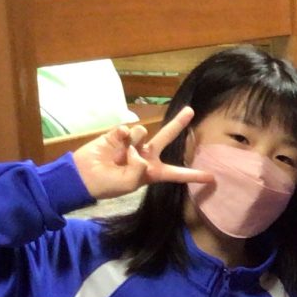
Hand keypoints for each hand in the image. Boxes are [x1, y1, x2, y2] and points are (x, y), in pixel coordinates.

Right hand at [73, 105, 214, 200]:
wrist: (83, 175)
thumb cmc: (108, 184)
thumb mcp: (128, 185)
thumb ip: (139, 170)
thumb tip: (139, 152)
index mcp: (153, 172)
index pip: (177, 174)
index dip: (194, 175)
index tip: (212, 178)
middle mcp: (146, 155)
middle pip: (167, 137)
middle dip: (179, 123)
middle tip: (191, 111)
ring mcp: (133, 143)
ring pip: (143, 132)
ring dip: (135, 140)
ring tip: (121, 154)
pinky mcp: (119, 134)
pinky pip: (127, 129)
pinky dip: (122, 135)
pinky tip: (116, 141)